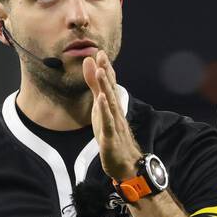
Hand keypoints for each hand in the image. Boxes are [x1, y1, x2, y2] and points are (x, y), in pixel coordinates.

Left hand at [83, 50, 142, 181]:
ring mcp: (115, 124)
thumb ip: (95, 89)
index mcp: (112, 106)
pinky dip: (104, 111)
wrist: (126, 164)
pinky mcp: (110, 138)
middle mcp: (115, 112)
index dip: (105, 68)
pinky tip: (101, 100)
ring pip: (110, 104)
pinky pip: (108, 123)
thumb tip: (91, 69)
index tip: (100, 52)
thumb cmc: (112, 135)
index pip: (110, 85)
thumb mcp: (100, 110)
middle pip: (111, 90)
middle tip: (101, 55)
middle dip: (106, 72)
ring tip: (102, 71)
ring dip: (106, 87)